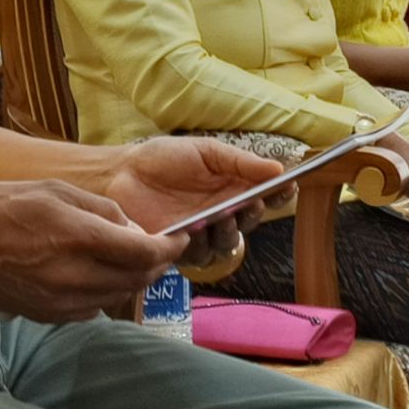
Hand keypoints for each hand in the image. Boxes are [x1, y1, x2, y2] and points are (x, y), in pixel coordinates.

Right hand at [0, 181, 184, 321]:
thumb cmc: (0, 206)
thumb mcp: (56, 189)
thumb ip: (101, 210)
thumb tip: (132, 229)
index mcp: (79, 237)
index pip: (145, 252)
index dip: (171, 248)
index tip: (180, 238)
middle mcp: (75, 275)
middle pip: (137, 279)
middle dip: (156, 264)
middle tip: (161, 249)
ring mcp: (61, 301)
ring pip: (117, 297)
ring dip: (133, 280)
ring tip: (132, 261)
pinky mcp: (48, 315)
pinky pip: (92, 308)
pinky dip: (105, 293)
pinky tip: (97, 276)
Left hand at [107, 138, 283, 269]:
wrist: (120, 174)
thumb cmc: (162, 159)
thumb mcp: (205, 152)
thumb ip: (241, 162)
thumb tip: (278, 169)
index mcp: (232, 187)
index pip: (266, 195)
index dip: (280, 194)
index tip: (288, 187)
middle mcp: (222, 212)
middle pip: (252, 222)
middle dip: (254, 214)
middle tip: (250, 203)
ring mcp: (202, 233)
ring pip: (228, 244)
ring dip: (228, 231)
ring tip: (219, 216)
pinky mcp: (180, 249)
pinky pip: (200, 256)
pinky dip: (200, 244)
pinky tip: (191, 229)